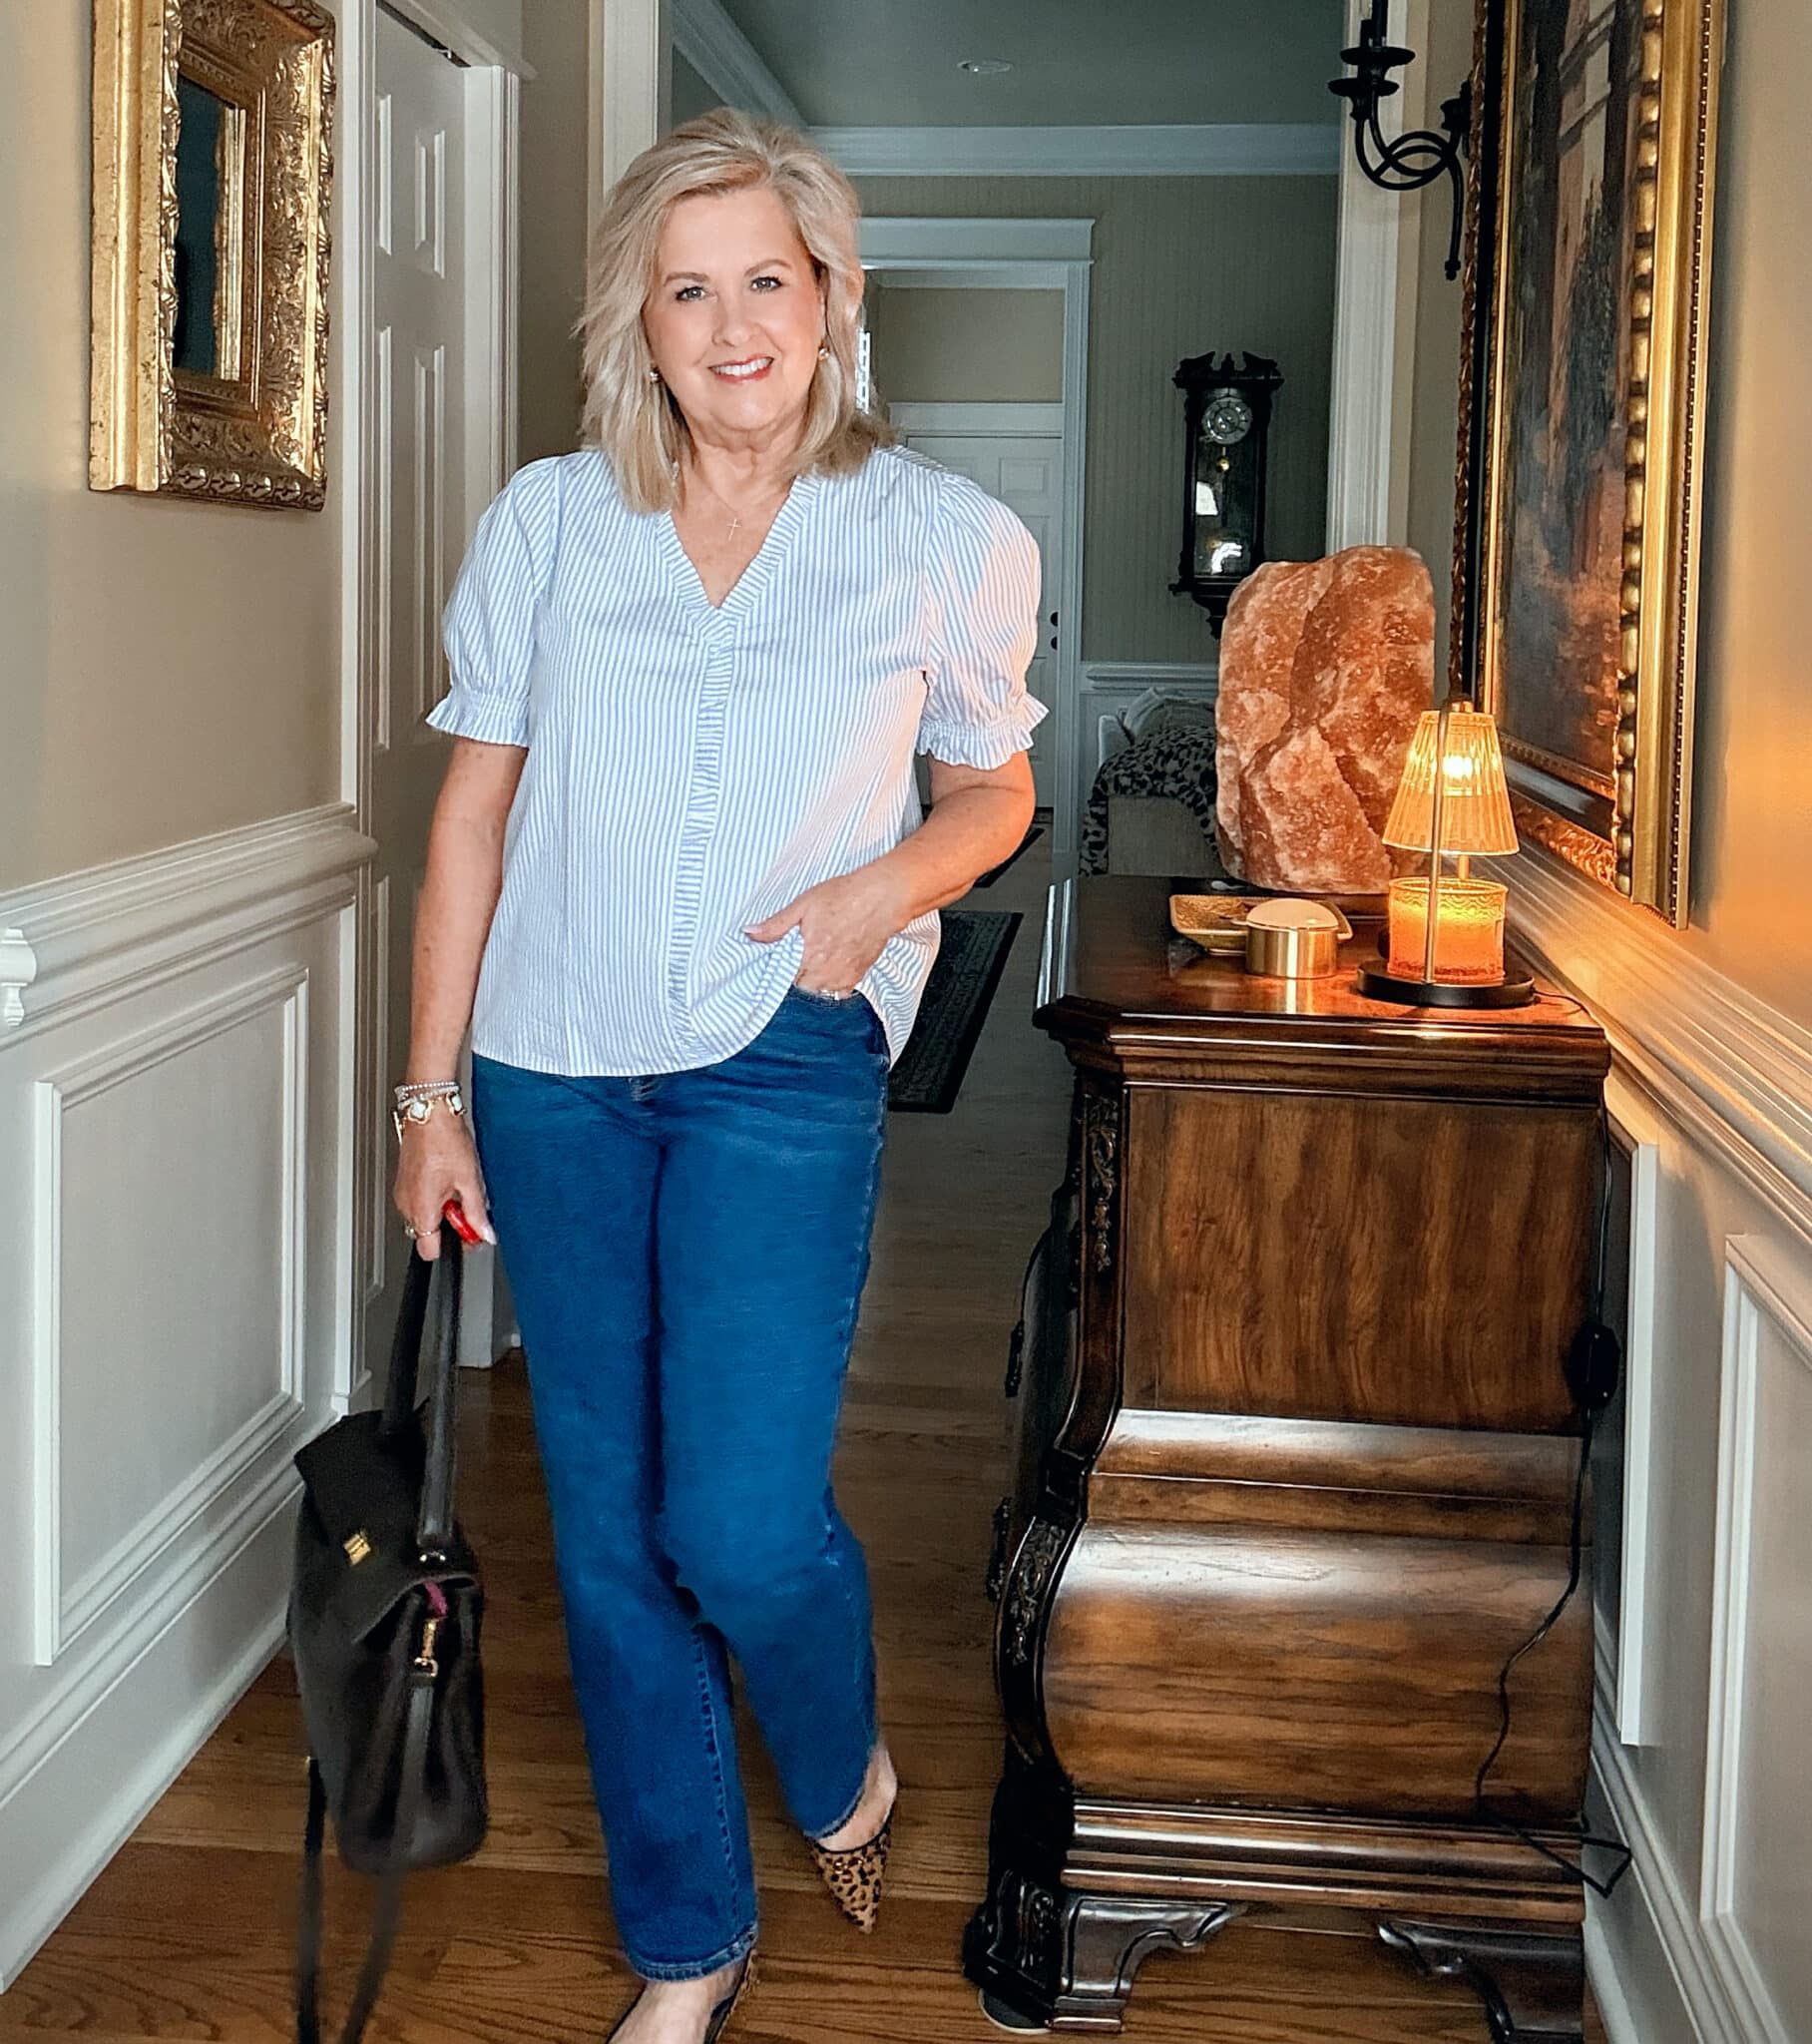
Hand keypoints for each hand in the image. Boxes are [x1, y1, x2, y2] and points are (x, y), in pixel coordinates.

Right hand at [392, 1114, 495, 1259]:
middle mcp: (406, 1205)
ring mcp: (402, 1194)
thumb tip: (485, 1233)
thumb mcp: (470, 1180)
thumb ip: (476, 1213)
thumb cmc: (445, 1140)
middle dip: (449, 1225)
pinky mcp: (403, 1183)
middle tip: (466, 1206)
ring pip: (424, 1217)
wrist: (429, 1114)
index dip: (453, 1245)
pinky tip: (446, 1178)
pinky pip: (418, 1201)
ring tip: (456, 1186)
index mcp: (421, 1209)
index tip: (469, 1232)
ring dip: (442, 1210)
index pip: (430, 1251)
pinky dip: (434, 1197)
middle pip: (428, 1234)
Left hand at [746, 865, 908, 992]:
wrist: (884, 898)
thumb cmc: (845, 896)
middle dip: (796, 977)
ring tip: (814, 962)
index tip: (779, 963)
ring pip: (820, 992)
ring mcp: (844, 976)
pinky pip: (839, 992)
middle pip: (801, 988)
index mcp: (809, 954)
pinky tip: (830, 967)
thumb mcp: (804, 904)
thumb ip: (776, 925)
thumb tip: (750, 933)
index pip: (783, 979)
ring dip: (814, 982)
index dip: (779, 971)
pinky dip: (832, 984)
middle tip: (798, 959)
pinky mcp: (858, 975)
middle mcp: (826, 971)